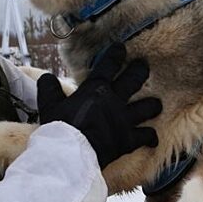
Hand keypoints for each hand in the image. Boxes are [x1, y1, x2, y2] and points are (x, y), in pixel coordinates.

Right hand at [38, 43, 161, 169]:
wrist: (71, 153)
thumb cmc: (60, 128)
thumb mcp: (49, 105)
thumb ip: (49, 89)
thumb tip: (47, 77)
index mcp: (96, 89)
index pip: (109, 64)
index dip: (116, 54)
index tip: (121, 48)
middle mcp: (115, 100)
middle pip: (135, 79)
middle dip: (140, 70)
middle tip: (143, 66)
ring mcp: (125, 120)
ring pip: (149, 107)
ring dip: (152, 105)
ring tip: (155, 104)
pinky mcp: (130, 139)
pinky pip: (147, 136)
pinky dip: (150, 137)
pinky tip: (152, 138)